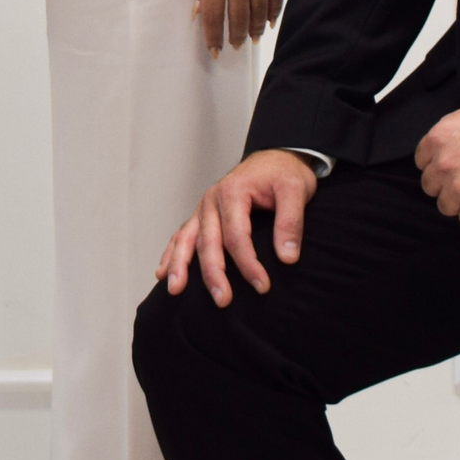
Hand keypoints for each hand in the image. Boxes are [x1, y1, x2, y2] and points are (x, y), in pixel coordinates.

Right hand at [159, 148, 316, 306]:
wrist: (276, 158)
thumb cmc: (284, 174)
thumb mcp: (296, 190)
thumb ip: (291, 222)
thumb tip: (287, 258)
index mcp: (233, 192)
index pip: (237, 236)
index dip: (248, 264)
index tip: (262, 286)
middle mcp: (212, 200)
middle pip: (208, 242)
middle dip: (213, 274)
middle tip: (223, 301)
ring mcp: (204, 208)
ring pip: (186, 239)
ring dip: (179, 266)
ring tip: (175, 291)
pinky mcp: (202, 215)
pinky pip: (182, 235)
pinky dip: (171, 253)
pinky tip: (163, 272)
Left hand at [193, 0, 282, 54]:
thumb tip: (202, 13)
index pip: (214, 16)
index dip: (214, 38)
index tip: (215, 50)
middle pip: (240, 17)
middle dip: (237, 36)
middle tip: (236, 46)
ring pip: (260, 10)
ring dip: (256, 28)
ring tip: (253, 38)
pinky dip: (274, 11)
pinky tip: (270, 22)